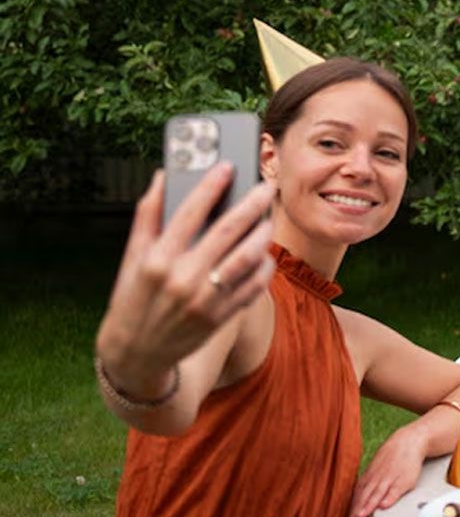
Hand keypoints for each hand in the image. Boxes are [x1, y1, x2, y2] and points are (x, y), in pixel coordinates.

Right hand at [95, 165, 275, 395]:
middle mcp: (182, 278)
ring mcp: (204, 300)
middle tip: (266, 187)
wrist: (137, 351)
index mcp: (157, 258)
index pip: (190, 212)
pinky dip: (264, 267)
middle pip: (227, 231)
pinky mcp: (221, 317)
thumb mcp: (133, 255)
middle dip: (251, 204)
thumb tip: (164, 175)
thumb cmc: (134, 295)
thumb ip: (149, 214)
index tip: (229, 165)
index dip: (211, 185)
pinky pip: (253, 287)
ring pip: (247, 258)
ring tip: (268, 219)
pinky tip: (265, 253)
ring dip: (263, 234)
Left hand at [343, 427, 427, 516]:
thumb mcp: (375, 475)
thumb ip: (368, 492)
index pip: (356, 503)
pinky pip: (395, 490)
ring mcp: (387, 480)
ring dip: (367, 507)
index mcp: (366, 482)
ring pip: (375, 495)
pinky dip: (389, 498)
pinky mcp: (402, 479)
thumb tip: (359, 510)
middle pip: (363, 501)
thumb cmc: (390, 462)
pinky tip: (384, 506)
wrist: (406, 442)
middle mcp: (374, 481)